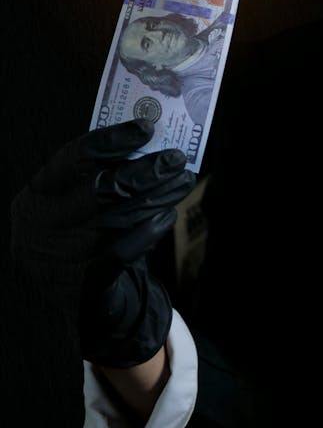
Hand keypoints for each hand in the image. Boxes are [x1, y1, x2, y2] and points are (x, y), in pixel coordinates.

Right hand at [10, 119, 195, 366]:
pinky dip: (152, 229)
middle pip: (101, 187)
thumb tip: (148, 141)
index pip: (73, 157)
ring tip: (182, 181)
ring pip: (120, 216)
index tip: (147, 127)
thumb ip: (99, 174)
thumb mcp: (74, 203)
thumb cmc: (80, 233)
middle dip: (146, 169)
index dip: (112, 139)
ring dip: (159, 196)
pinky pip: (126, 249)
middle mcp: (40, 225)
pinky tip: (168, 214)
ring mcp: (58, 257)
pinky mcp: (82, 284)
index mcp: (35, 195)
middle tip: (176, 159)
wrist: (73, 300)